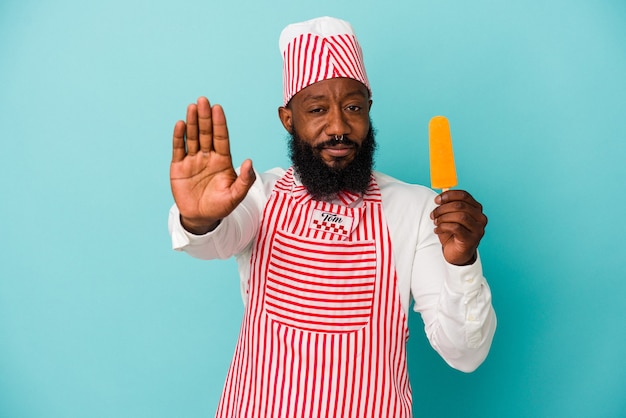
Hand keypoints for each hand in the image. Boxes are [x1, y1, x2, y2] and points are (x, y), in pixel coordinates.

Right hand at [170, 97, 254, 233]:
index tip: (218, 108)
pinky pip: (179, 149)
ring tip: (192, 107)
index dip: (220, 123)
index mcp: (222, 160)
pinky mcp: (179, 167)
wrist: (201, 218)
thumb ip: (245, 180)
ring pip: (192, 137)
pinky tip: (180, 124)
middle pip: (206, 133)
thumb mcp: (236, 196)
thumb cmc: (221, 206)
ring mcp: (193, 160)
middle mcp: (208, 156)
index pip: (221, 138)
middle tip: (203, 101)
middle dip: (205, 117)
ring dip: (192, 122)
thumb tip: (250, 161)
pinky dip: (179, 137)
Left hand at [430, 190, 487, 265]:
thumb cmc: (453, 233)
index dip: (449, 195)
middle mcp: (480, 218)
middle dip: (443, 208)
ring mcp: (478, 229)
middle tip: (433, 214)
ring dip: (443, 218)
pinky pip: (456, 228)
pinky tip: (437, 230)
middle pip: (460, 205)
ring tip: (435, 222)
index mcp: (476, 209)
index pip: (464, 195)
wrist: (457, 254)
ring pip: (459, 216)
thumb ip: (448, 206)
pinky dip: (443, 227)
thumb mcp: (450, 217)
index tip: (437, 200)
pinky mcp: (471, 239)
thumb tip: (440, 197)